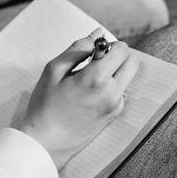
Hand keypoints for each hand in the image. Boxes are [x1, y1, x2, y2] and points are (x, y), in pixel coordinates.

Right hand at [18, 29, 138, 168]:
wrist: (45, 144)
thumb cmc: (45, 106)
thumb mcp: (54, 69)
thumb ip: (78, 47)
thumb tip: (98, 33)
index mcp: (97, 79)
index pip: (122, 49)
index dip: (108, 46)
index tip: (92, 53)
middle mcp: (112, 93)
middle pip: (132, 61)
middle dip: (117, 56)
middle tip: (94, 63)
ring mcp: (115, 106)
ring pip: (128, 76)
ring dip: (115, 71)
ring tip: (89, 81)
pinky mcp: (114, 116)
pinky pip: (121, 92)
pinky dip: (111, 87)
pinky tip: (90, 95)